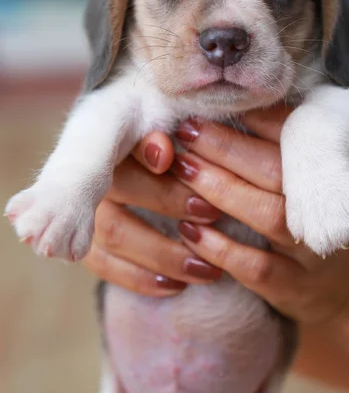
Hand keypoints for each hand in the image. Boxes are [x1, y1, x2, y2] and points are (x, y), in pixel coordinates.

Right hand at [82, 131, 222, 295]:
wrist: (153, 149)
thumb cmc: (173, 131)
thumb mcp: (175, 120)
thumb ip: (165, 130)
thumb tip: (162, 153)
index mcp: (107, 123)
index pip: (116, 132)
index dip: (140, 148)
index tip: (167, 157)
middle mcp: (86, 163)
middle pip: (121, 186)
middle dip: (169, 201)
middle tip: (212, 212)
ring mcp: (81, 204)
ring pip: (114, 232)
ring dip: (163, 252)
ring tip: (206, 267)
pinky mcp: (84, 239)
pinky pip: (104, 264)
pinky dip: (140, 278)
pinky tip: (174, 286)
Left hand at [171, 107, 348, 324]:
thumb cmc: (325, 213)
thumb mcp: (325, 173)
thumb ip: (293, 141)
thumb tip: (239, 104)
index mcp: (336, 167)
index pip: (295, 134)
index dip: (253, 117)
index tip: (213, 105)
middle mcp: (328, 206)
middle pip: (276, 170)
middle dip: (225, 147)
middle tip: (186, 130)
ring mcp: (313, 249)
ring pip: (267, 214)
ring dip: (220, 189)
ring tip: (182, 168)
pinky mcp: (296, 287)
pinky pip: (256, 267)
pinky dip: (220, 248)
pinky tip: (188, 229)